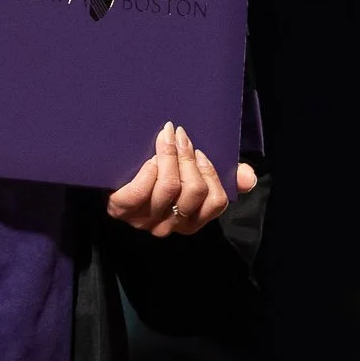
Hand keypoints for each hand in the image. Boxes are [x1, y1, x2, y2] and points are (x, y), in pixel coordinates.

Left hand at [107, 123, 255, 235]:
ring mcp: (145, 220)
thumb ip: (224, 176)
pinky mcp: (121, 211)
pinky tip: (148, 159)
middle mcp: (170, 225)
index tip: (199, 151)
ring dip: (169, 156)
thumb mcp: (190, 173)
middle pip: (193, 191)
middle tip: (180, 135)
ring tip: (165, 138)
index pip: (216, 202)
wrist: (110, 174)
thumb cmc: (156, 173)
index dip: (211, 173)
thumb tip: (249, 177)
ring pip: (169, 187)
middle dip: (188, 157)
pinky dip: (147, 171)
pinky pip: (139, 192)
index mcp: (191, 219)